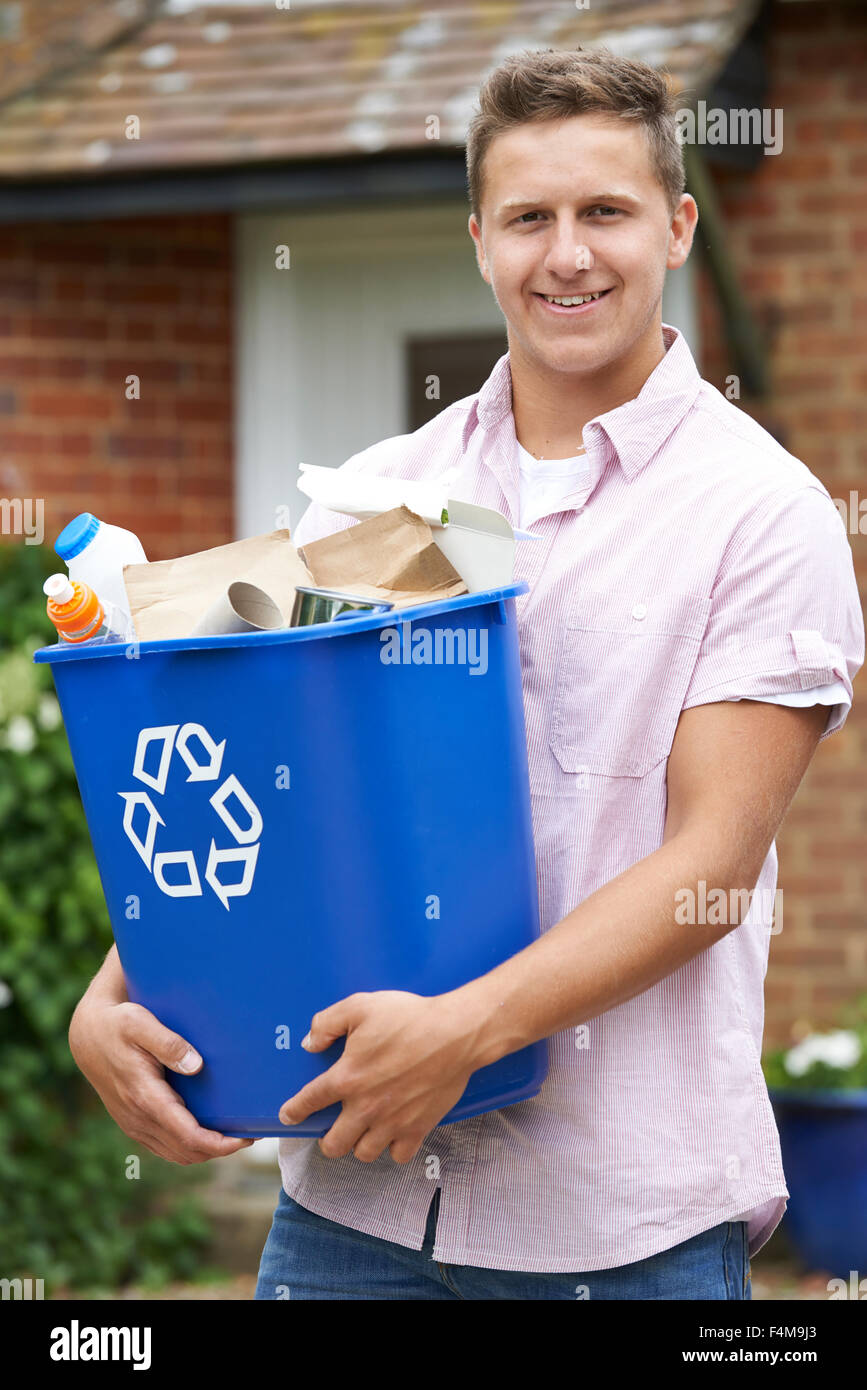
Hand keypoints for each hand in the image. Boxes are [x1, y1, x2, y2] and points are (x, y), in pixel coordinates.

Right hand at [69, 994, 253, 1164]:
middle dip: (220, 1149)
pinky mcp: (133, 1123)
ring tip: (233, 1135)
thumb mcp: (140, 1023)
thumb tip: (197, 1066)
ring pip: (176, 1153)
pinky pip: (165, 1147)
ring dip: (205, 1151)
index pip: (188, 1136)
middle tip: (249, 1133)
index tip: (245, 1137)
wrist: (87, 1036)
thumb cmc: (117, 1025)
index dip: (219, 1143)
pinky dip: (188, 1147)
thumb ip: (169, 1044)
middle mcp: (138, 1118)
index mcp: (144, 1097)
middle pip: (186, 1151)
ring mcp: (134, 1124)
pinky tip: (207, 1133)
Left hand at [278, 990, 483, 1163]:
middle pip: (333, 1144)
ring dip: (358, 1145)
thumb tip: (310, 1043)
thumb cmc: (409, 1017)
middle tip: (331, 1130)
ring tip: (362, 1132)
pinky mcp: (418, 1128)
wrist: (455, 1033)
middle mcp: (366, 1106)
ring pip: (364, 1153)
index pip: (309, 1102)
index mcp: (347, 1077)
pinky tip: (393, 1135)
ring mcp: (392, 1122)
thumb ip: (327, 1023)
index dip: (295, 1111)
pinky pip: (398, 1155)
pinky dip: (393, 1149)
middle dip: (327, 1140)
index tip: (289, 1116)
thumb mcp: (360, 1006)